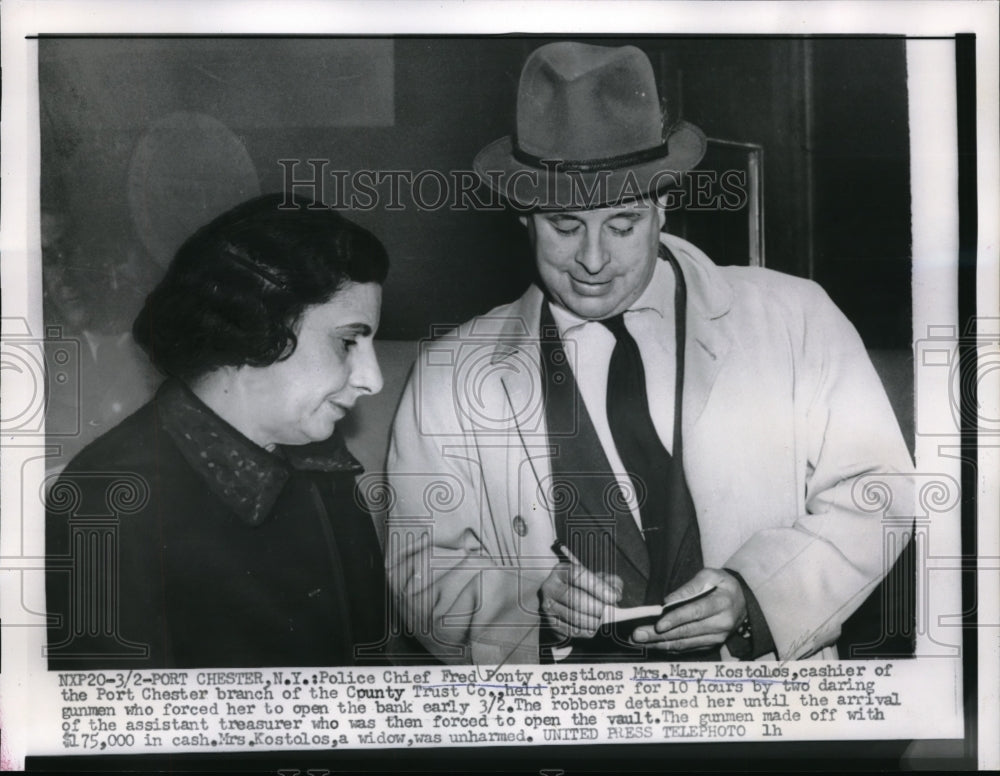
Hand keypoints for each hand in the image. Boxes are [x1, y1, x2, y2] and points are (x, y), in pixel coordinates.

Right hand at [539, 561, 622, 639]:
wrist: (561, 597)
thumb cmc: (583, 587)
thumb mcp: (596, 578)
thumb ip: (610, 582)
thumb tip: (616, 594)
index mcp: (561, 571)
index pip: (577, 575)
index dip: (597, 586)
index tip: (613, 597)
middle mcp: (550, 587)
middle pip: (574, 597)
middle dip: (596, 607)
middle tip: (609, 612)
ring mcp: (548, 606)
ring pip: (572, 616)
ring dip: (593, 621)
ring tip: (602, 620)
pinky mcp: (550, 623)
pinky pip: (570, 630)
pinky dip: (586, 631)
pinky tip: (593, 627)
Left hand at [631, 568, 745, 650]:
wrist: (743, 602)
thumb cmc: (723, 585)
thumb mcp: (711, 575)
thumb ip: (690, 587)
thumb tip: (668, 601)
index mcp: (722, 603)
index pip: (696, 612)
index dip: (676, 619)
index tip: (658, 624)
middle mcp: (721, 624)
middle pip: (687, 632)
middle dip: (659, 635)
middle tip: (638, 635)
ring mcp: (717, 638)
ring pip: (685, 643)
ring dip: (661, 644)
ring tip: (641, 641)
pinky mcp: (712, 645)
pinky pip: (688, 648)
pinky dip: (670, 648)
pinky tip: (654, 645)